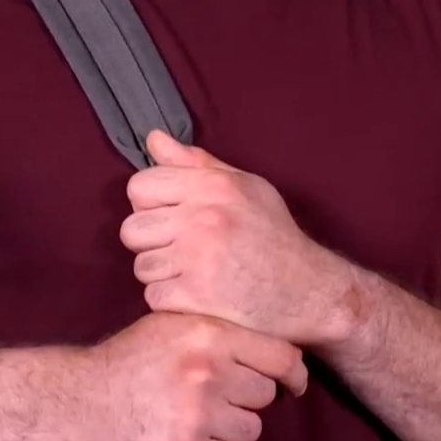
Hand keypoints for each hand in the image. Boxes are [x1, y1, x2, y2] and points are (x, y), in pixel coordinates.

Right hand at [78, 311, 308, 440]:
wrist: (83, 398)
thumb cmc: (134, 358)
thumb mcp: (176, 323)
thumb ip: (223, 331)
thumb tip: (278, 351)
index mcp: (210, 336)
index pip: (281, 357)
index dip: (293, 374)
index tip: (293, 384)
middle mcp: (207, 373)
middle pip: (266, 395)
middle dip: (248, 398)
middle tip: (221, 398)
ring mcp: (197, 415)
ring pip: (252, 428)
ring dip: (234, 428)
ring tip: (202, 418)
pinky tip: (196, 440)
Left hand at [118, 131, 359, 347]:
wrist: (306, 290)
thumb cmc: (275, 235)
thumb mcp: (246, 187)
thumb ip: (197, 163)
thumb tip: (153, 139)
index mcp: (213, 187)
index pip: (140, 187)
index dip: (150, 204)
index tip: (171, 217)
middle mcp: (203, 219)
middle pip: (133, 229)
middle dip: (151, 242)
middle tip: (181, 250)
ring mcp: (198, 259)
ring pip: (141, 266)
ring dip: (162, 274)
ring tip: (192, 272)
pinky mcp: (195, 297)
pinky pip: (154, 296)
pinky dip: (171, 301)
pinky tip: (197, 295)